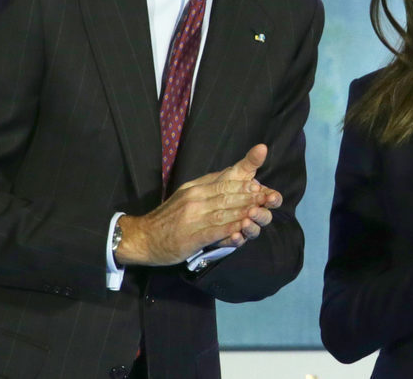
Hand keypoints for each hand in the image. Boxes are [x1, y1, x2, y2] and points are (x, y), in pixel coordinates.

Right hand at [115, 144, 282, 265]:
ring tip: (261, 211)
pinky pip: (214, 232)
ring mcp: (193, 217)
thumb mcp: (186, 194)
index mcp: (195, 188)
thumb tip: (230, 175)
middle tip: (269, 198)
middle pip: (228, 195)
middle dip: (251, 197)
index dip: (244, 183)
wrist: (142, 237)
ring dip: (245, 211)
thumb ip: (207, 186)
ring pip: (224, 212)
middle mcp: (195, 199)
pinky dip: (230, 230)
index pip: (224, 181)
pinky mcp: (191, 236)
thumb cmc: (168, 218)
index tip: (261, 185)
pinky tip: (242, 230)